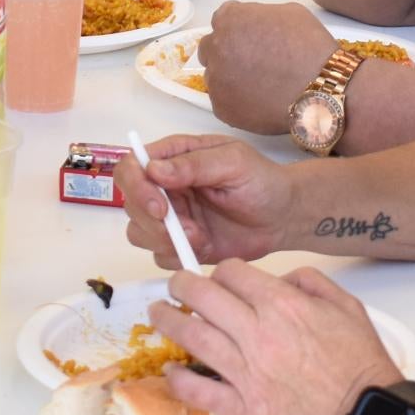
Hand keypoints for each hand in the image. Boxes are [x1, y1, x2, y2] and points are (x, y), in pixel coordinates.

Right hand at [115, 133, 288, 266]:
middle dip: (153, 222)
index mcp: (173, 158)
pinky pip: (160, 256)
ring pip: (138, 233)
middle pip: (130, 204)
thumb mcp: (233, 162)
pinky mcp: (181, 244)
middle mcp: (165, 187)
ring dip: (164, 240)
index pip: (131, 167)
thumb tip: (154, 169)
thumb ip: (194, 165)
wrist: (284, 216)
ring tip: (200, 237)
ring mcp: (171, 217)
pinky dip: (178, 256)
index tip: (160, 207)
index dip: (136, 188)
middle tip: (188, 229)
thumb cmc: (262, 181)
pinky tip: (204, 247)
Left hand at [149, 262, 402, 414]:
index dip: (221, 272)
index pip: (231, 273)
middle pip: (201, 297)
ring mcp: (247, 374)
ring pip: (191, 337)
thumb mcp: (348, 308)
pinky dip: (179, 379)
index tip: (217, 279)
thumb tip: (281, 278)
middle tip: (175, 288)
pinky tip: (172, 370)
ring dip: (168, 322)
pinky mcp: (242, 411)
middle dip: (181, 286)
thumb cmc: (362, 368)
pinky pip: (198, 391)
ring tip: (158, 315)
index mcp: (284, 306)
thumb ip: (312, 283)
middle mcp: (259, 335)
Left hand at [196, 2, 341, 136]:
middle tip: (251, 62)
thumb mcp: (289, 13)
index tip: (249, 38)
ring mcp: (217, 80)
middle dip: (227, 52)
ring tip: (260, 85)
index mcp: (230, 20)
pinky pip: (223, 101)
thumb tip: (253, 24)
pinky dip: (237, 101)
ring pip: (215, 76)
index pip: (221, 19)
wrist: (322, 89)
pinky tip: (259, 101)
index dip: (237, 28)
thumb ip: (260, 14)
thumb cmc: (310, 47)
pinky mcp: (222, 108)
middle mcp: (216, 48)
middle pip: (211, 48)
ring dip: (230, 78)